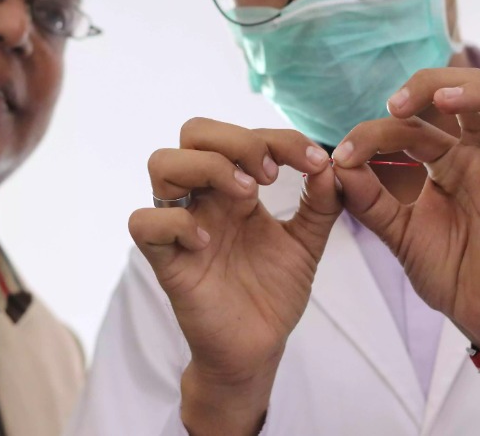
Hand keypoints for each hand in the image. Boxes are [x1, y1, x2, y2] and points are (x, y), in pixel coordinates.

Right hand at [129, 118, 338, 435]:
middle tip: (269, 176)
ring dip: (207, 167)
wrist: (257, 348)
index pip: (241, 135)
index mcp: (233, 187)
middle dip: (236, 140)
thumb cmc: (272, 292)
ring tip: (246, 196)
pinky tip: (208, 240)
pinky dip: (176, 222)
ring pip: (161, 163)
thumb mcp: (307, 242)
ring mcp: (181, 226)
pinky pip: (145, 223)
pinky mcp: (166, 261)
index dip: (280, 139)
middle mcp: (204, 198)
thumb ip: (321, 203)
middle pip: (193, 131)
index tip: (316, 162)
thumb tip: (334, 165)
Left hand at [332, 68, 479, 349]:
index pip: (416, 122)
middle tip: (396, 105)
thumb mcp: (396, 229)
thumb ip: (367, 198)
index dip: (376, 131)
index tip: (343, 154)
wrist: (477, 315)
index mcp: (449, 157)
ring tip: (446, 99)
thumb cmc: (446, 267)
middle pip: (472, 93)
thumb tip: (336, 164)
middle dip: (433, 85)